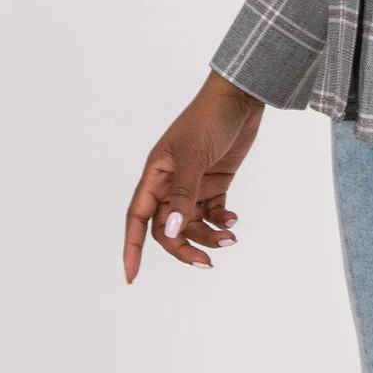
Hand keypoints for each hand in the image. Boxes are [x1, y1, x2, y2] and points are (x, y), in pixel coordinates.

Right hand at [124, 71, 264, 282]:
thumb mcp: (194, 156)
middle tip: (206, 263)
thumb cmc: (210, 118)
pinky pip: (212, 213)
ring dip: (208, 236)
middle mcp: (171, 182)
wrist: (240, 96)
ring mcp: (194, 183)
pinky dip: (221, 222)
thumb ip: (183, 195)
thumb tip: (171, 230)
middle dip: (184, 248)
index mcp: (156, 174)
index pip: (137, 218)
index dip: (131, 247)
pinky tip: (233, 221)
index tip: (131, 276)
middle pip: (168, 228)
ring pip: (192, 224)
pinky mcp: (216, 181)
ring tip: (231, 238)